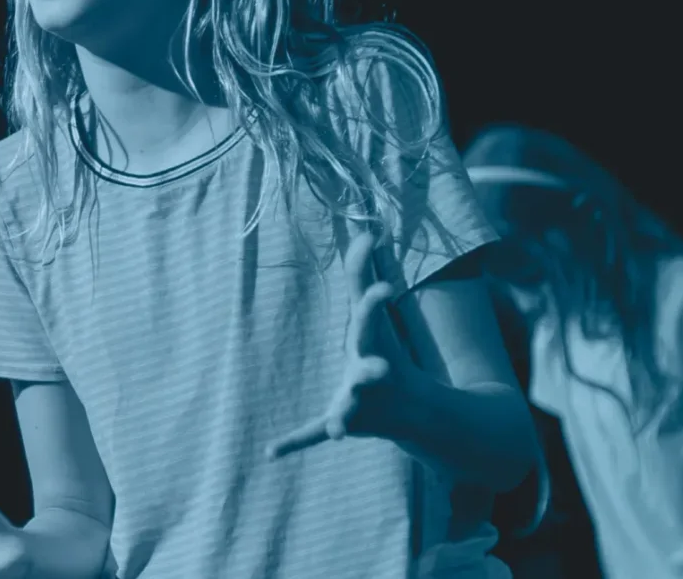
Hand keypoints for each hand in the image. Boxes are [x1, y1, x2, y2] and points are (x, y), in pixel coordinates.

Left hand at [268, 232, 418, 457]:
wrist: (412, 409)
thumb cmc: (384, 350)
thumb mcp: (374, 314)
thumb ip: (364, 273)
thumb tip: (368, 230)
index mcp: (374, 345)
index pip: (373, 320)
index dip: (374, 302)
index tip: (381, 287)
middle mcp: (370, 376)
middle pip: (371, 373)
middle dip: (374, 372)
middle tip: (381, 371)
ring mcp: (357, 404)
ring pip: (349, 411)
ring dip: (343, 418)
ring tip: (339, 426)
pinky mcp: (341, 422)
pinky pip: (314, 434)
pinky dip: (294, 443)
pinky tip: (270, 452)